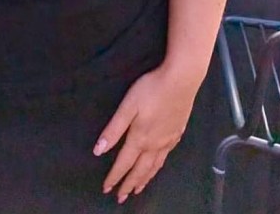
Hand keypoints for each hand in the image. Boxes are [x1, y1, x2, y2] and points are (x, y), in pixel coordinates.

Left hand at [94, 65, 199, 203]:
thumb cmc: (151, 89)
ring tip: (137, 189)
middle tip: (120, 197)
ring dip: (144, 180)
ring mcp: (167, 141)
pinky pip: (165, 158)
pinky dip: (157, 168)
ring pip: (154, 167)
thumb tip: (98, 150)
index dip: (114, 177)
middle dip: (128, 184)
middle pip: (139, 170)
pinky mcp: (177, 134)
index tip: (106, 189)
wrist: (181, 81)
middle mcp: (154, 144)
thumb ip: (113, 129)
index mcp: (139, 138)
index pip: (124, 163)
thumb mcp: (128, 106)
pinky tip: (156, 167)